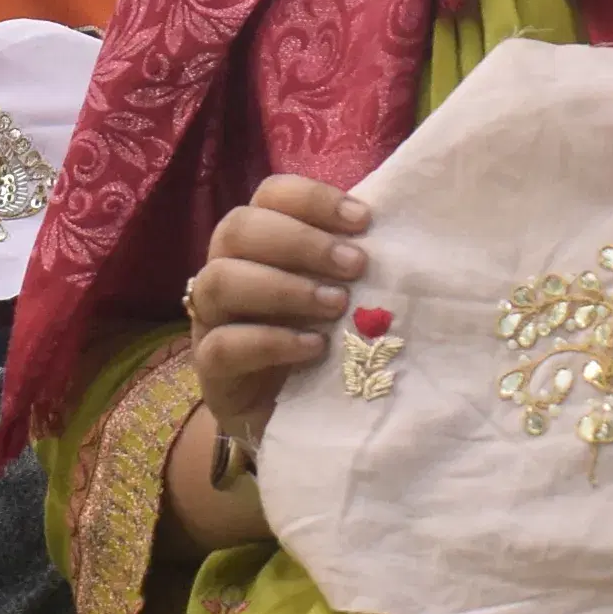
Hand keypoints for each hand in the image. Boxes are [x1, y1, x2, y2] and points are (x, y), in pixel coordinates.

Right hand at [181, 175, 365, 468]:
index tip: (364, 220)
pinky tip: (315, 348)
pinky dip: (272, 341)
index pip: (270, 195)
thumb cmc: (325, 340)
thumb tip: (402, 232)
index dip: (313, 199)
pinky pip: (222, 345)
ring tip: (336, 306)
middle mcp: (226, 268)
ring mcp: (211, 318)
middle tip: (355, 265)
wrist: (297, 418)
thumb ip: (355, 262)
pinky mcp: (210, 368)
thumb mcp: (342, 295)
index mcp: (259, 240)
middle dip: (301, 242)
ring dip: (284, 288)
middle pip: (239, 228)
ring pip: (220, 280)